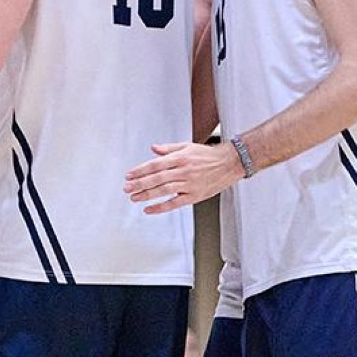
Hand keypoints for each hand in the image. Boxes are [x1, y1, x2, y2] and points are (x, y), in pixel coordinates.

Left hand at [124, 141, 243, 213]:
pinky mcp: (195, 196)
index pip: (155, 165)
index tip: (129, 175)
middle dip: (140, 183)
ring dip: (147, 195)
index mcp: (180, 158)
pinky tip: (149, 209)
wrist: (229, 163)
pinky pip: (175, 203)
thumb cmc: (208, 155)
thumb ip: (168, 149)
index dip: (140, 170)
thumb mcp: (187, 146)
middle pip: (157, 178)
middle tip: (126, 188)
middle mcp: (183, 171)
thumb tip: (153, 149)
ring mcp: (189, 184)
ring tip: (134, 198)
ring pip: (164, 190)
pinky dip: (161, 207)